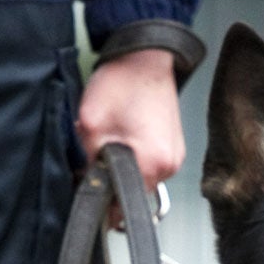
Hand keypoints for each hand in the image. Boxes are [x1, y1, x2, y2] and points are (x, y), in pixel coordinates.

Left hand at [77, 47, 184, 202]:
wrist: (144, 55)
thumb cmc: (123, 82)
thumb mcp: (91, 125)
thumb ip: (89, 163)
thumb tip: (89, 183)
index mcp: (152, 164)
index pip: (123, 208)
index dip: (101, 203)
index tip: (90, 190)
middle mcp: (169, 165)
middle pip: (132, 193)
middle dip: (111, 179)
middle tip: (97, 153)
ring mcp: (175, 156)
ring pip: (141, 178)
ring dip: (124, 166)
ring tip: (114, 137)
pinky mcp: (174, 146)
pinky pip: (151, 163)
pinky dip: (136, 155)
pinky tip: (126, 133)